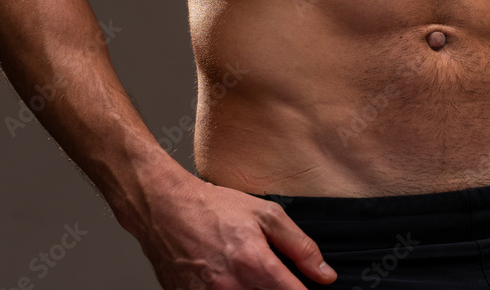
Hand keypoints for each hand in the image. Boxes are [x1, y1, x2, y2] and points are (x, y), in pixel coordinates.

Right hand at [127, 173, 336, 289]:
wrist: (165, 209)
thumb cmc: (212, 208)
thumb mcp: (267, 215)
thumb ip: (300, 247)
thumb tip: (325, 274)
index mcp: (254, 265)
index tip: (306, 287)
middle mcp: (231, 288)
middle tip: (272, 275)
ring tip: (248, 272)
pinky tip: (228, 277)